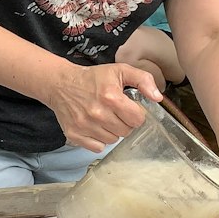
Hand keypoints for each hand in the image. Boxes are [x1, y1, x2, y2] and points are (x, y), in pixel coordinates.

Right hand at [44, 61, 161, 150]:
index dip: (136, 113)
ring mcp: (84, 125)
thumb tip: (157, 98)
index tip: (129, 108)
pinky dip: (98, 140)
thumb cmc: (93, 78)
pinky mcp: (74, 134)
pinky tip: (95, 126)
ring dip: (112, 131)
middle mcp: (97, 113)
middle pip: (126, 131)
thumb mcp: (120, 70)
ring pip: (112, 140)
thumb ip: (143, 80)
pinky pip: (97, 147)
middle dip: (124, 122)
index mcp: (111, 97)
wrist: (60, 83)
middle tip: (115, 112)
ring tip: (104, 117)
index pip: (137, 119)